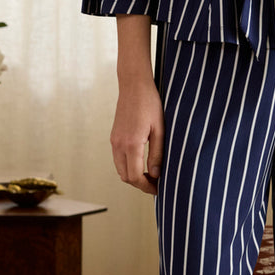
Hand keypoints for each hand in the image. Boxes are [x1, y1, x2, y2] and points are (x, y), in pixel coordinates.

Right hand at [111, 76, 164, 195]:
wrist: (134, 85)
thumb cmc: (150, 104)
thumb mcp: (160, 129)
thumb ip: (157, 154)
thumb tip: (155, 175)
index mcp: (131, 144)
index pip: (134, 177)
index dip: (146, 187)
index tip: (158, 189)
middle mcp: (118, 145)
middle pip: (125, 176)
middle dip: (140, 184)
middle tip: (156, 185)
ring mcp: (114, 141)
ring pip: (120, 169)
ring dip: (133, 176)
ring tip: (151, 175)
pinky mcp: (114, 137)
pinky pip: (118, 159)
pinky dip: (128, 166)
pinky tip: (142, 163)